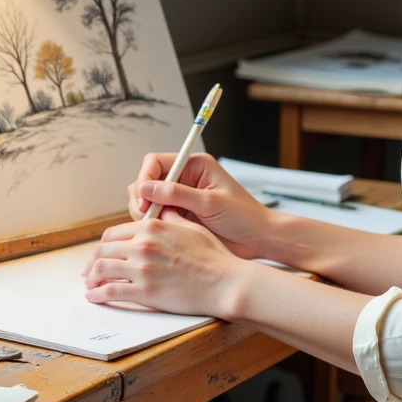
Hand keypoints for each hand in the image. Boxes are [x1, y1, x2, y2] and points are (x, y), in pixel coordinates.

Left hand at [83, 212, 243, 314]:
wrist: (225, 282)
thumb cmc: (214, 258)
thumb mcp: (192, 228)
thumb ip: (171, 219)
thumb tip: (161, 212)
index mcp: (152, 227)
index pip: (113, 233)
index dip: (103, 246)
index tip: (101, 254)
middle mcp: (143, 245)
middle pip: (102, 251)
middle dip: (92, 263)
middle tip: (90, 273)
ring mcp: (142, 268)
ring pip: (101, 270)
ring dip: (91, 279)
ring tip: (90, 286)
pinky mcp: (144, 291)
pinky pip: (110, 291)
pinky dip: (97, 295)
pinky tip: (94, 298)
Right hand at [126, 152, 271, 259]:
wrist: (258, 239)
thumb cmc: (244, 216)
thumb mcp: (210, 203)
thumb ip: (177, 194)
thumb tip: (145, 188)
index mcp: (194, 165)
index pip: (155, 163)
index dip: (145, 179)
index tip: (143, 200)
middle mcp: (184, 178)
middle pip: (147, 181)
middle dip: (143, 199)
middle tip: (150, 218)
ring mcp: (180, 198)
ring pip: (148, 201)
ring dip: (148, 214)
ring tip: (160, 227)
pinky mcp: (180, 215)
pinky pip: (157, 217)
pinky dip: (155, 225)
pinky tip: (165, 234)